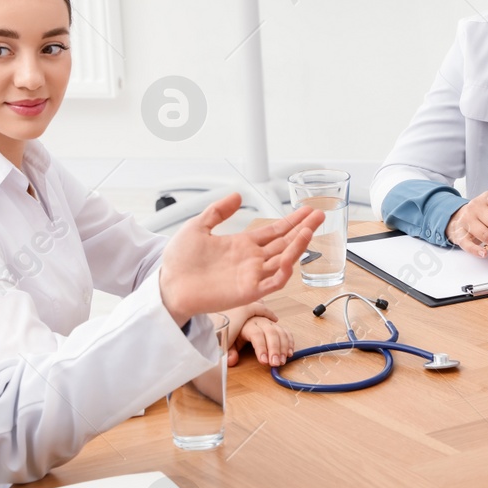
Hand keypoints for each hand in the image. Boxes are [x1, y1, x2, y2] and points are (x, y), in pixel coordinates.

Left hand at [160, 194, 322, 324]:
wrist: (167, 283)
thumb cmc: (179, 261)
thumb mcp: (198, 226)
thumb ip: (218, 212)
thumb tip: (237, 196)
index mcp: (242, 245)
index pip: (274, 231)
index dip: (291, 221)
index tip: (307, 209)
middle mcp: (251, 261)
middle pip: (284, 243)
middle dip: (303, 229)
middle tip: (320, 214)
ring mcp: (251, 276)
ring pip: (283, 261)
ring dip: (298, 247)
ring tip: (309, 230)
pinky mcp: (247, 291)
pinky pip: (272, 283)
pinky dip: (283, 273)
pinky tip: (290, 258)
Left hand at [225, 303, 293, 366]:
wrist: (238, 316)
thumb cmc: (233, 330)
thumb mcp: (228, 340)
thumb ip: (229, 351)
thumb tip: (231, 361)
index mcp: (247, 324)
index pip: (256, 335)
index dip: (261, 348)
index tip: (264, 361)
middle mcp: (260, 321)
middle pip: (271, 333)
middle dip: (275, 349)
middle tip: (275, 364)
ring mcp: (270, 323)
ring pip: (281, 332)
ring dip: (284, 347)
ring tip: (283, 361)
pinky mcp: (276, 326)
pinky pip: (286, 332)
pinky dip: (290, 342)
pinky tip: (289, 353)